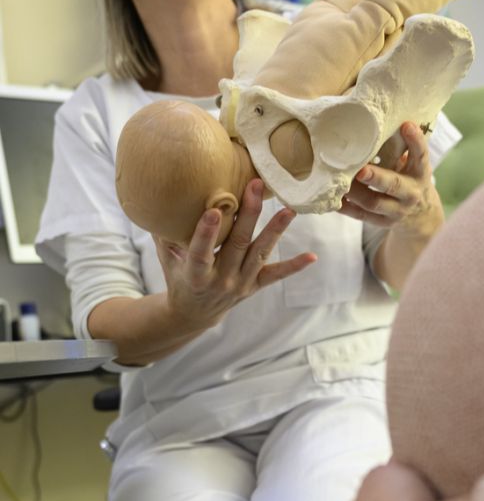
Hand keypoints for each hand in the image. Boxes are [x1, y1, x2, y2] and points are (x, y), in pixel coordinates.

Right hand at [155, 178, 316, 330]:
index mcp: (195, 275)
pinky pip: (276, 274)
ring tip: (289, 210)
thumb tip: (155, 195)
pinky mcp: (255, 285)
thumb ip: (164, 231)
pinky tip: (312, 257)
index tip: (214, 210)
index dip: (207, 233)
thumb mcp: (165, 257)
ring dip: (275, 231)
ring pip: (260, 253)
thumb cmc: (177, 275)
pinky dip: (294, 266)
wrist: (194, 313)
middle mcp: (222, 280)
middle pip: (238, 244)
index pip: (201, 252)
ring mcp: (241, 283)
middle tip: (255, 186)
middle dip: (248, 214)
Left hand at [339, 121, 443, 235]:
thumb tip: (373, 115)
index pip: (421, 155)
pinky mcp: (383, 222)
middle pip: (394, 185)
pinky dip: (346, 207)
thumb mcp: (413, 163)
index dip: (415, 141)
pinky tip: (333, 198)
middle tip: (360, 170)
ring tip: (338, 180)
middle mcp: (411, 193)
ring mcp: (397, 211)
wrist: (420, 214)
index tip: (406, 125)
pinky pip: (361, 216)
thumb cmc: (410, 177)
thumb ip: (400, 146)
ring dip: (354, 191)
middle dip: (376, 177)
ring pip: (373, 202)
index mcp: (420, 173)